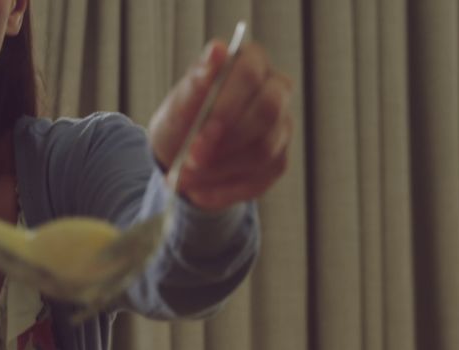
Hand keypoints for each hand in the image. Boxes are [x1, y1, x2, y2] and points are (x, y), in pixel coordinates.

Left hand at [149, 40, 293, 210]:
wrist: (181, 158)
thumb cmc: (181, 122)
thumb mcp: (177, 106)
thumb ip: (195, 84)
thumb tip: (216, 51)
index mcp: (250, 63)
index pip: (250, 74)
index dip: (227, 105)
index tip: (201, 131)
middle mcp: (275, 90)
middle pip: (267, 111)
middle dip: (226, 140)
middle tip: (191, 159)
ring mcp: (281, 127)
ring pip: (262, 150)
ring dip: (218, 169)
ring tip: (185, 177)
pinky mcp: (278, 161)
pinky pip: (257, 178)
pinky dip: (222, 189)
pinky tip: (199, 190)